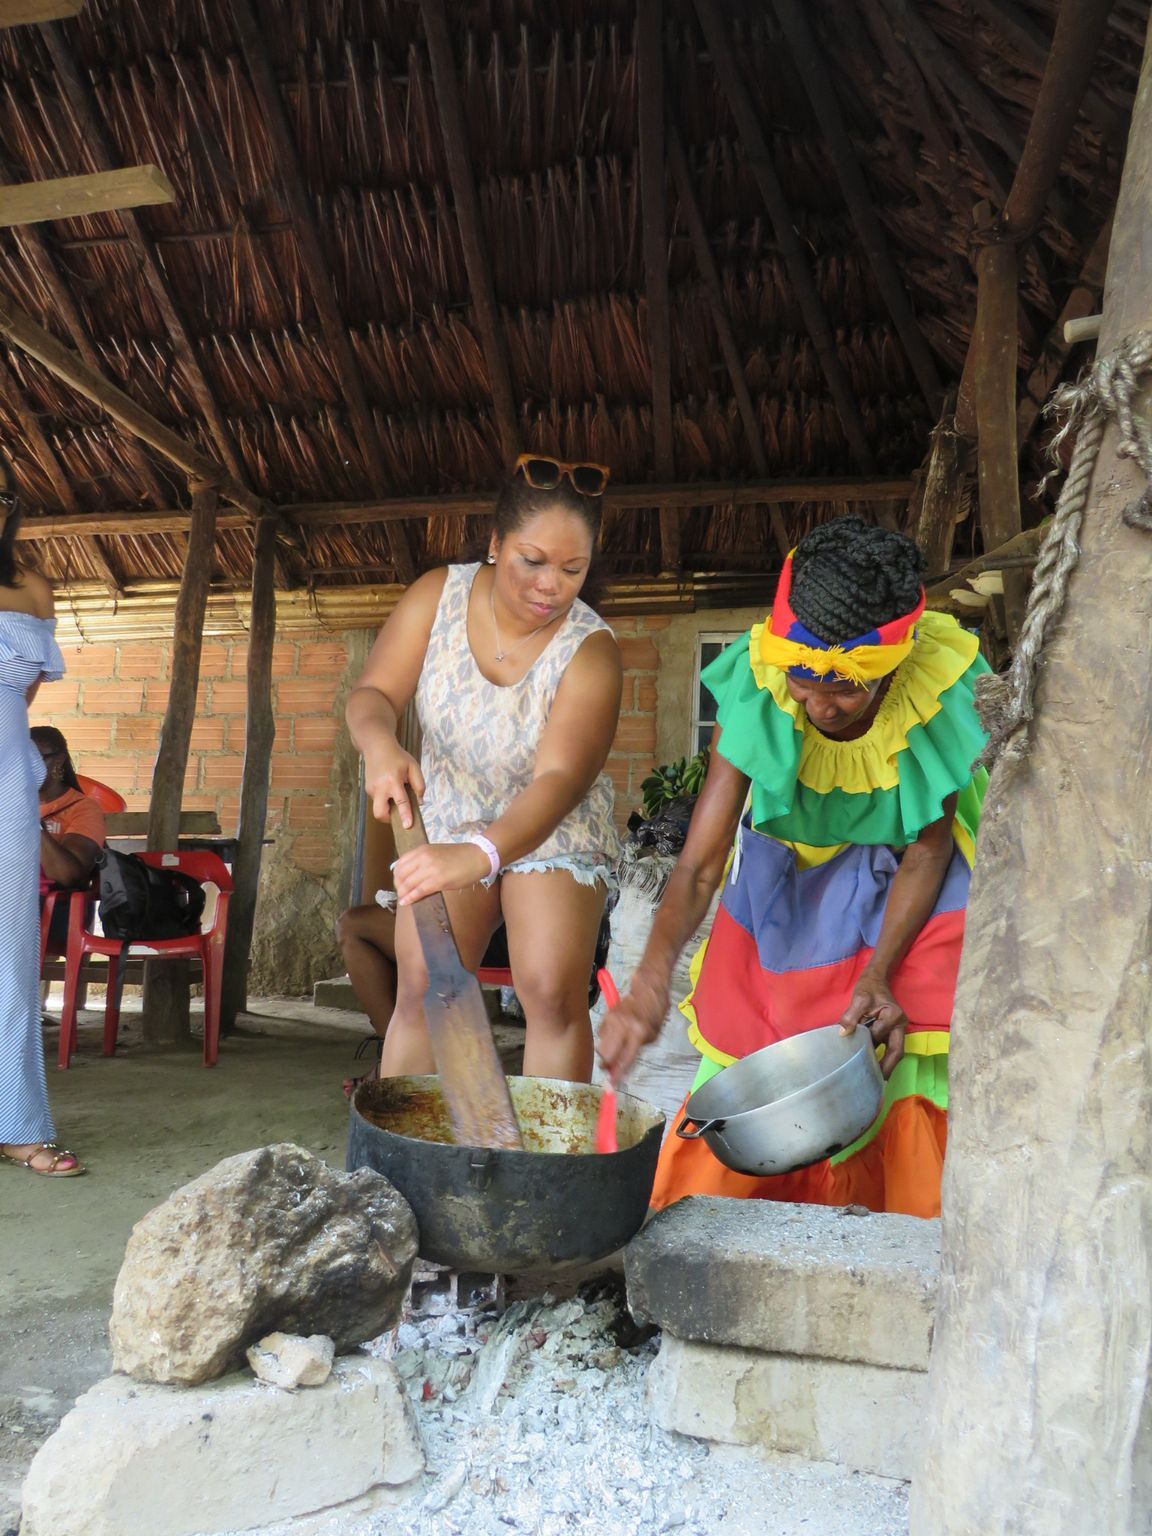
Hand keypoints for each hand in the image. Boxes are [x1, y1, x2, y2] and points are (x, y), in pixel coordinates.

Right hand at [363, 745, 425, 827]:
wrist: (376, 747)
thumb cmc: (397, 757)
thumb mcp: (413, 767)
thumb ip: (419, 784)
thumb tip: (420, 802)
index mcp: (393, 781)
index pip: (400, 802)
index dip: (405, 815)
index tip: (408, 826)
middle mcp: (379, 787)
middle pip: (380, 813)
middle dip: (388, 819)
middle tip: (398, 814)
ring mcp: (371, 789)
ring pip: (378, 808)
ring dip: (387, 807)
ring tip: (395, 794)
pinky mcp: (367, 789)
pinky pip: (377, 800)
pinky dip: (384, 800)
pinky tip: (389, 788)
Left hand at [392, 842, 490, 905]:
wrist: (477, 856)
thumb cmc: (459, 856)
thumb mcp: (436, 852)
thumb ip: (422, 860)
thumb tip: (409, 874)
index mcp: (421, 850)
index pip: (399, 864)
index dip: (396, 876)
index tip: (399, 883)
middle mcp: (423, 857)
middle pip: (400, 875)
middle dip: (398, 886)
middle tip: (401, 893)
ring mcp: (430, 869)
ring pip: (408, 884)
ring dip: (403, 893)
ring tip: (403, 899)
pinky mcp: (438, 880)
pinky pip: (419, 891)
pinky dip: (410, 898)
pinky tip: (406, 902)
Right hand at [597, 969, 670, 1084]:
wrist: (648, 989)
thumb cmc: (655, 1012)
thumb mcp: (653, 1035)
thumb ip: (636, 1051)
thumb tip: (622, 1068)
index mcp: (639, 1033)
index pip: (625, 1059)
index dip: (617, 1075)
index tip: (611, 1086)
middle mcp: (624, 1027)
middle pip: (606, 1055)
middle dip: (607, 1065)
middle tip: (611, 1069)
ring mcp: (613, 1020)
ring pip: (601, 1045)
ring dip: (607, 1052)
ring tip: (617, 1049)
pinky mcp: (607, 1015)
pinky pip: (601, 1034)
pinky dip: (606, 1039)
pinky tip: (616, 1035)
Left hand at [839, 970, 906, 1079]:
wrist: (875, 980)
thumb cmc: (868, 988)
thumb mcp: (859, 998)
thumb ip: (851, 1015)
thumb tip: (842, 1034)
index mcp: (894, 1015)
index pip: (879, 1035)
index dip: (867, 1044)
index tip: (855, 1057)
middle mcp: (900, 1024)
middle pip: (896, 1051)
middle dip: (887, 1067)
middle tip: (876, 1081)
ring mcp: (897, 1029)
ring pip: (894, 1051)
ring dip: (885, 1065)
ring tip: (873, 1079)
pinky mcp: (892, 1032)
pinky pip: (888, 1048)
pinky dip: (882, 1058)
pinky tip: (872, 1067)